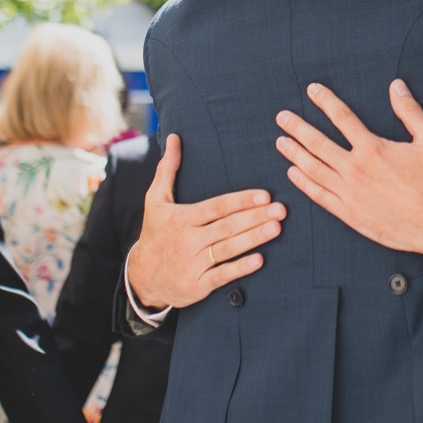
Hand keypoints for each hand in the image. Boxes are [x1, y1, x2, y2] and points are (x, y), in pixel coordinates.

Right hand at [126, 136, 286, 311]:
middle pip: (226, 226)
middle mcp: (187, 239)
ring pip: (227, 249)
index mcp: (181, 218)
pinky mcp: (196, 285)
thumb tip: (173, 137)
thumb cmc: (155, 232)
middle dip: (255, 218)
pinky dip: (240, 268)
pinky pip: (221, 275)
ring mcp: (192, 263)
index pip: (216, 207)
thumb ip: (167, 169)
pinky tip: (259, 260)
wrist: (141, 277)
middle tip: (281, 209)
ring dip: (253, 239)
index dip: (240, 201)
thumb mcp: (155, 200)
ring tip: (276, 228)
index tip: (264, 195)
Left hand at [275, 80, 422, 260]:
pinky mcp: (349, 214)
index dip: (325, 101)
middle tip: (281, 117)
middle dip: (297, 128)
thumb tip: (396, 85)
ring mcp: (349, 193)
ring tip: (281, 142)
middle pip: (318, 143)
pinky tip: (293, 173)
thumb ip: (410, 111)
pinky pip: (319, 196)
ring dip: (294, 154)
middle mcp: (356, 169)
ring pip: (313, 169)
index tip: (312, 90)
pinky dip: (303, 183)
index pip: (342, 117)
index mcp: (373, 148)